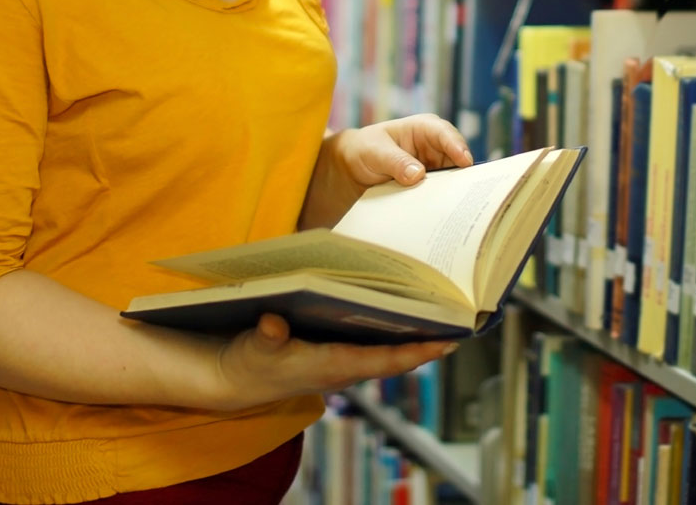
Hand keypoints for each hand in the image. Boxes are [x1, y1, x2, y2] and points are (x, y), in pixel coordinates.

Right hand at [213, 313, 457, 410]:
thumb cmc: (249, 363)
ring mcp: (342, 365)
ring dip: (415, 339)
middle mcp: (344, 369)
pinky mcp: (336, 357)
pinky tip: (406, 314)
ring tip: (444, 314)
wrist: (234, 380)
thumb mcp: (253, 347)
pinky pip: (376, 348)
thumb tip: (273, 324)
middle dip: (428, 342)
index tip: (447, 342)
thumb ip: (265, 337)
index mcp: (331, 366)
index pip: (384, 361)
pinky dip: (394, 335)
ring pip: (388, 353)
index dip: (417, 352)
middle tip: (460, 321)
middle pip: (396, 358)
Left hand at [302, 114, 472, 228]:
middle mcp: (435, 147)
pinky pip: (443, 194)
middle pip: (457, 159)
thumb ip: (395, 161)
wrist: (352, 168)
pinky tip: (445, 214)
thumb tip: (418, 175)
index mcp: (424, 128)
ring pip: (454, 179)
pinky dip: (444, 202)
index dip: (457, 147)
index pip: (445, 134)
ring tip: (459, 208)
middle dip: (464, 174)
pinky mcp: (431, 185)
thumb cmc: (364, 150)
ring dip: (455, 192)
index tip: (465, 162)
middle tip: (469, 192)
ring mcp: (435, 167)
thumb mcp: (375, 152)